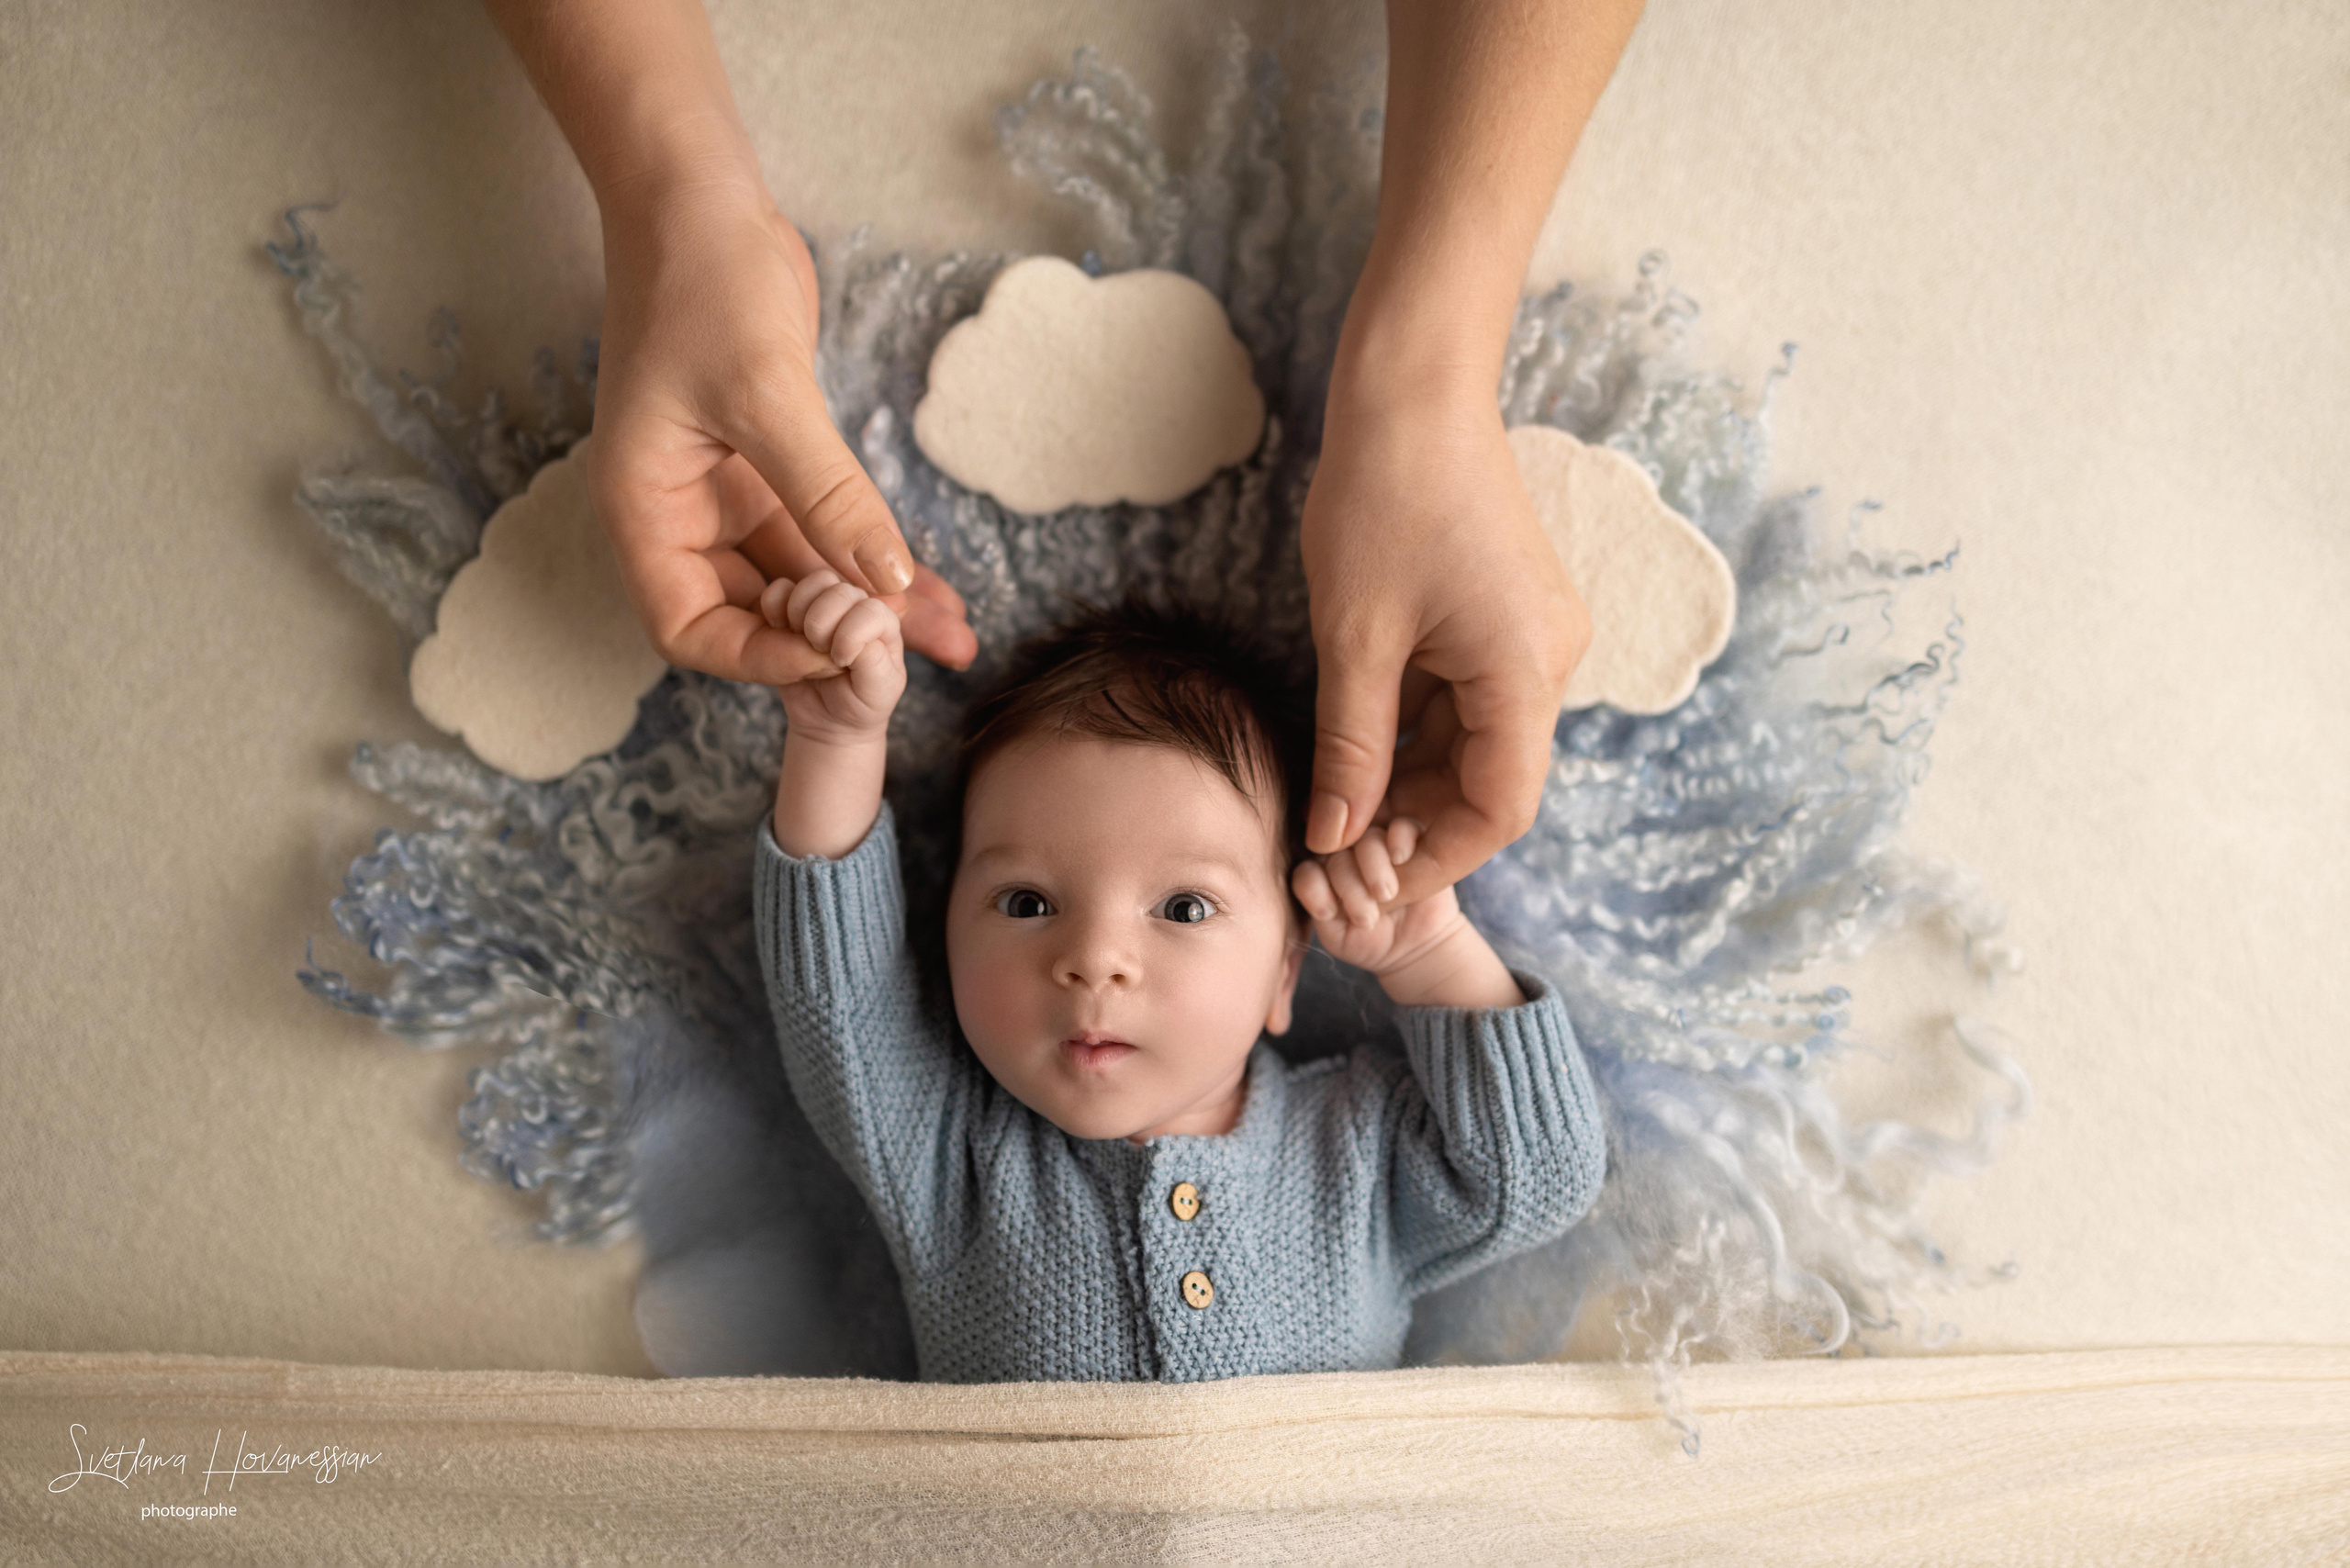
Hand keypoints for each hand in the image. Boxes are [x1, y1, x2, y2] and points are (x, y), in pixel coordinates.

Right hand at [590, 175, 977, 684]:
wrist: (704, 200)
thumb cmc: (703, 283)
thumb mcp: (766, 395)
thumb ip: (827, 494)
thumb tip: (888, 583)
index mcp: (646, 510)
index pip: (688, 627)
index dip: (759, 655)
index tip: (836, 653)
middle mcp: (680, 513)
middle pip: (753, 613)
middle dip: (833, 640)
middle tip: (918, 661)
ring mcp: (725, 492)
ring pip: (801, 576)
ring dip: (869, 607)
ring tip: (952, 635)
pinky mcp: (769, 467)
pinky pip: (823, 533)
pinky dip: (871, 558)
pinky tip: (931, 586)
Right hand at [762, 569, 905, 743]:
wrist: (829, 720)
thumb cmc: (861, 704)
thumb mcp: (878, 691)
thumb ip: (874, 661)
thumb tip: (854, 635)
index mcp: (883, 624)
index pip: (869, 609)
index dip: (849, 634)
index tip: (841, 661)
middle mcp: (857, 607)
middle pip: (838, 590)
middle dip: (822, 624)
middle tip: (819, 651)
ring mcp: (825, 606)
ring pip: (814, 583)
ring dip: (800, 613)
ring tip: (801, 641)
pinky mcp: (793, 611)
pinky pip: (779, 590)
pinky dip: (774, 607)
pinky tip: (779, 631)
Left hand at [1292, 820, 1465, 977]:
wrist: (1413, 945)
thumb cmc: (1369, 939)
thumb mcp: (1337, 935)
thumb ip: (1320, 908)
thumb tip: (1319, 881)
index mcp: (1321, 872)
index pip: (1308, 870)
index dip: (1315, 889)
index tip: (1330, 915)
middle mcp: (1345, 852)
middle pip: (1336, 853)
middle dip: (1349, 886)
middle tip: (1367, 917)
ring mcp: (1377, 842)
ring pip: (1366, 839)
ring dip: (1374, 867)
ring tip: (1385, 895)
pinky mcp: (1411, 838)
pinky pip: (1401, 826)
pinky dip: (1399, 840)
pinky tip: (1400, 859)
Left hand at [1299, 373, 1590, 907]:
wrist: (1412, 391)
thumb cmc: (1381, 497)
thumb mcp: (1354, 636)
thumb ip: (1351, 745)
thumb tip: (1336, 837)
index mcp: (1526, 671)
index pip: (1500, 807)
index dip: (1436, 857)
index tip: (1370, 880)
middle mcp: (1548, 660)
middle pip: (1492, 778)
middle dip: (1418, 821)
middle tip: (1339, 843)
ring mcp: (1531, 637)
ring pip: (1476, 741)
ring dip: (1413, 777)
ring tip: (1339, 800)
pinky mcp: (1506, 617)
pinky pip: (1467, 699)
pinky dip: (1418, 730)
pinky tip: (1358, 745)